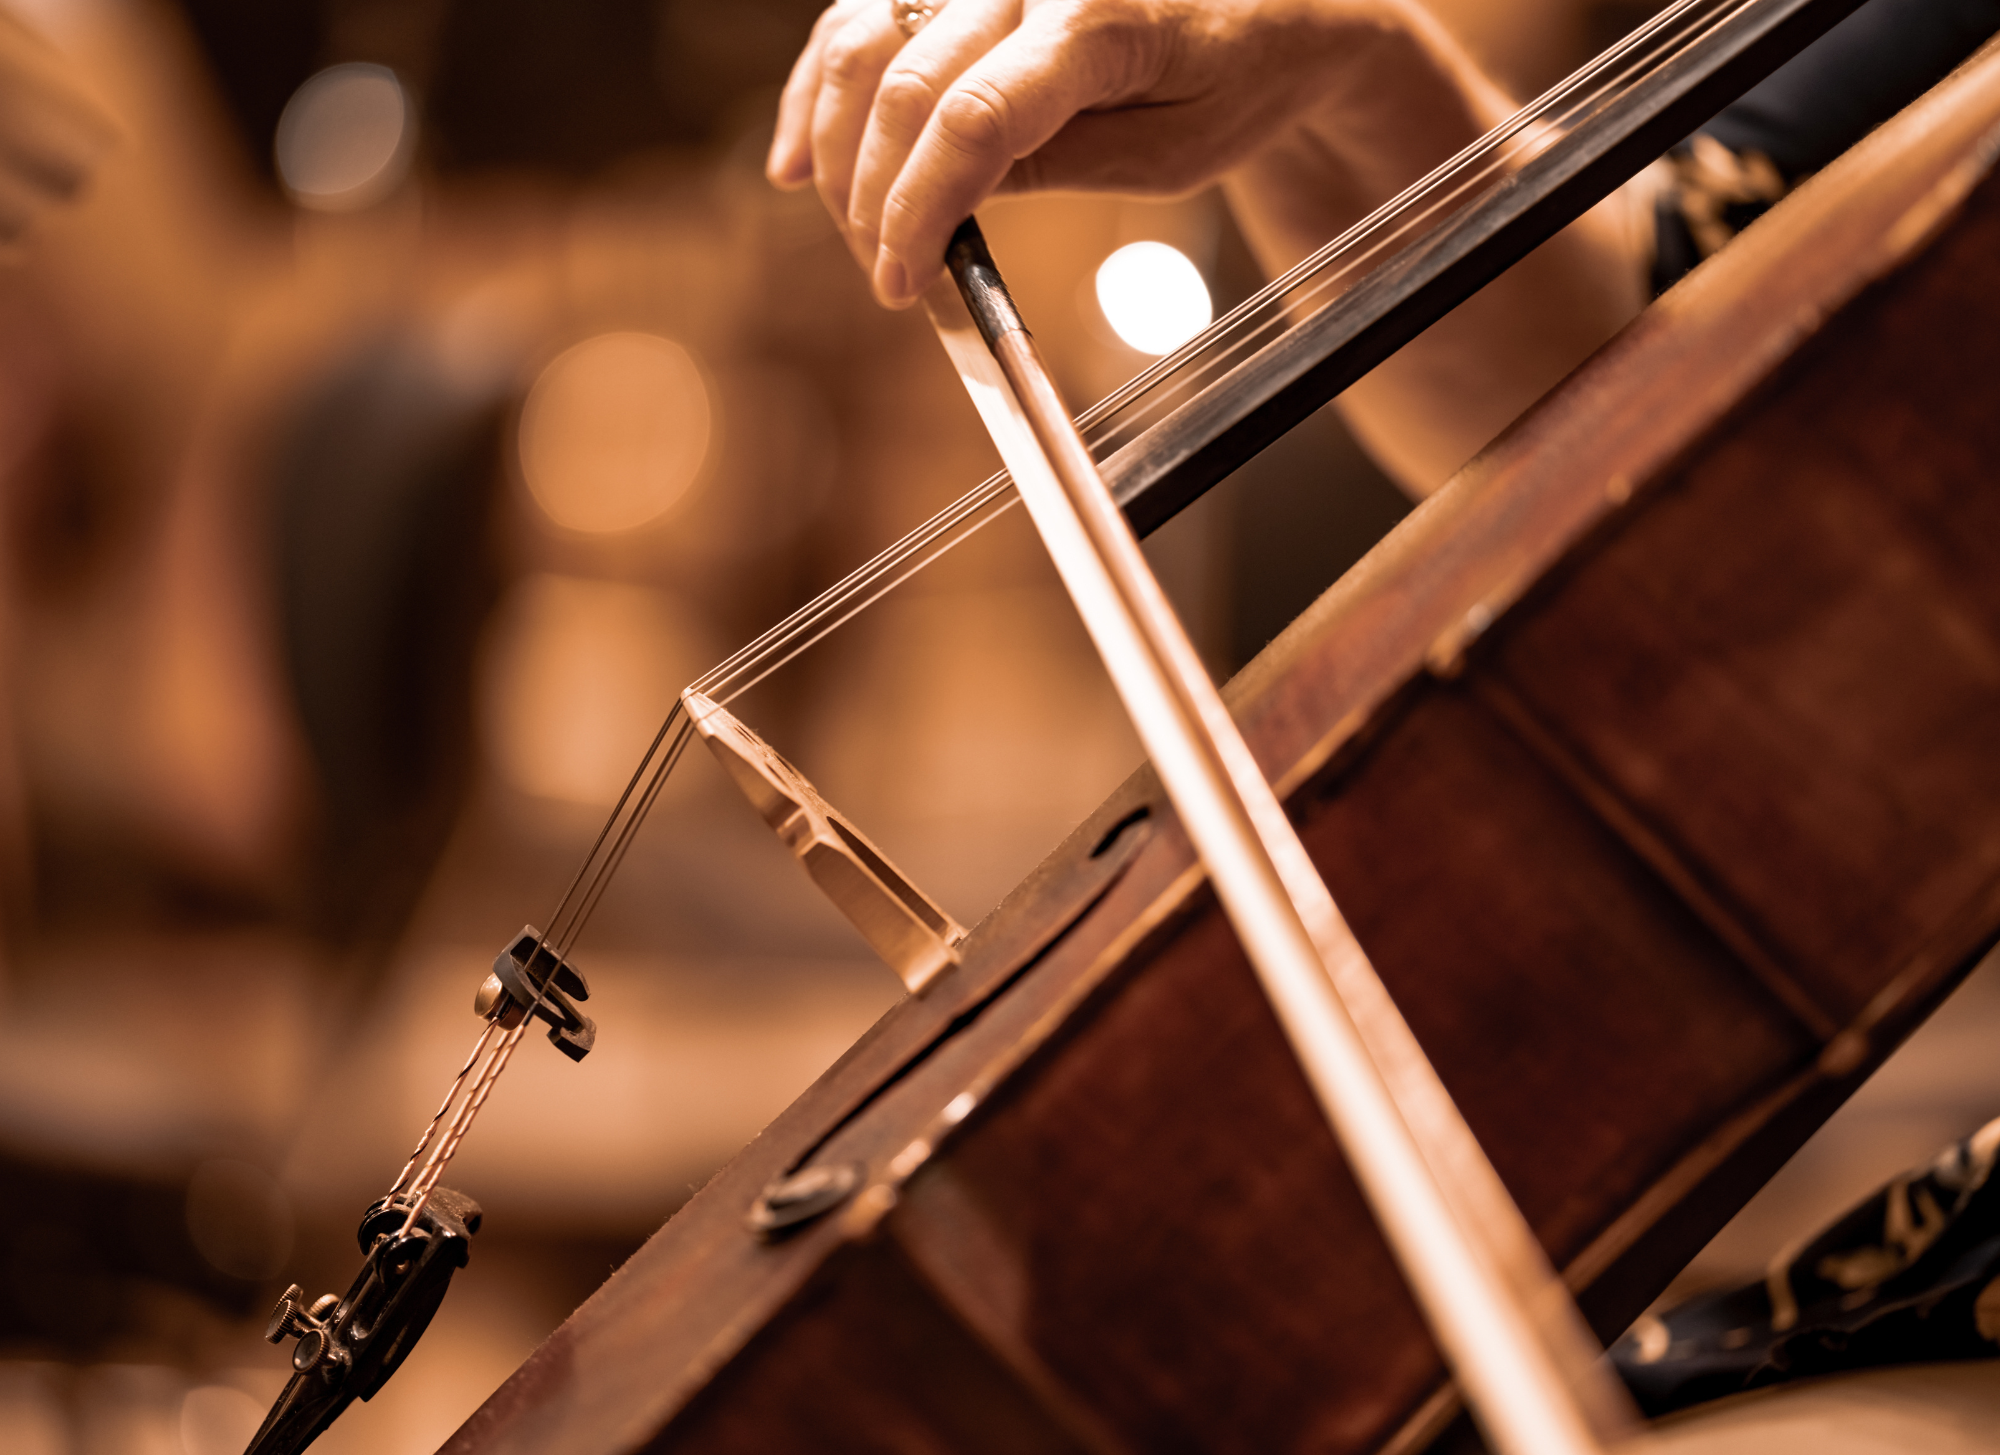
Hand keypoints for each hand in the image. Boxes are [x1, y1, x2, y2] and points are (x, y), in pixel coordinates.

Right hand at [768, 0, 1499, 307]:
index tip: (904, 284)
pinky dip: (820, 86)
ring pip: (861, 37)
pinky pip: (864, 13)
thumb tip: (948, 204)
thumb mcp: (1171, 156)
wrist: (1276, 1)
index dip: (919, 211)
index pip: (972, 120)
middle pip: (901, 83)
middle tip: (886, 276)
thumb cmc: (1238, 78)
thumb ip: (1058, 166)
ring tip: (848, 227)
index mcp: (1100, 18)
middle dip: (874, 196)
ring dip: (833, 143)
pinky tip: (798, 156)